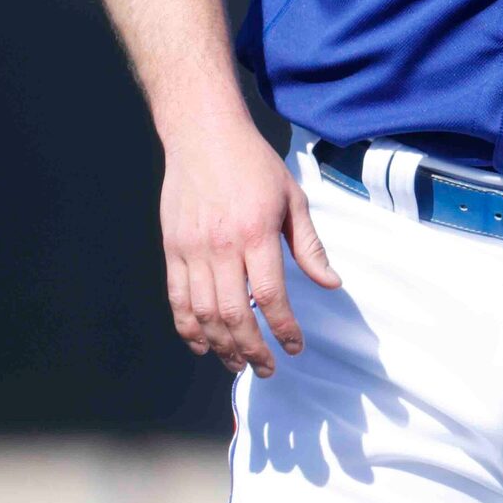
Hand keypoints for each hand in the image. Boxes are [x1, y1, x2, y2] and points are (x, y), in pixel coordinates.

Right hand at [161, 117, 341, 376]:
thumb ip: (309, 245)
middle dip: (251, 349)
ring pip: (203, 314)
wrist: (203, 134)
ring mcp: (192, 249)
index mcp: (255, 233)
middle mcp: (220, 246)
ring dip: (221, 346)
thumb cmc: (253, 163)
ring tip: (237, 363)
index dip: (283, 328)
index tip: (294, 347)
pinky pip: (177, 299)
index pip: (269, 295)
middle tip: (265, 368)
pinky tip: (203, 345)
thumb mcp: (292, 197)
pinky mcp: (171, 248)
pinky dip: (188, 328)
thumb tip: (331, 284)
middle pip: (232, 314)